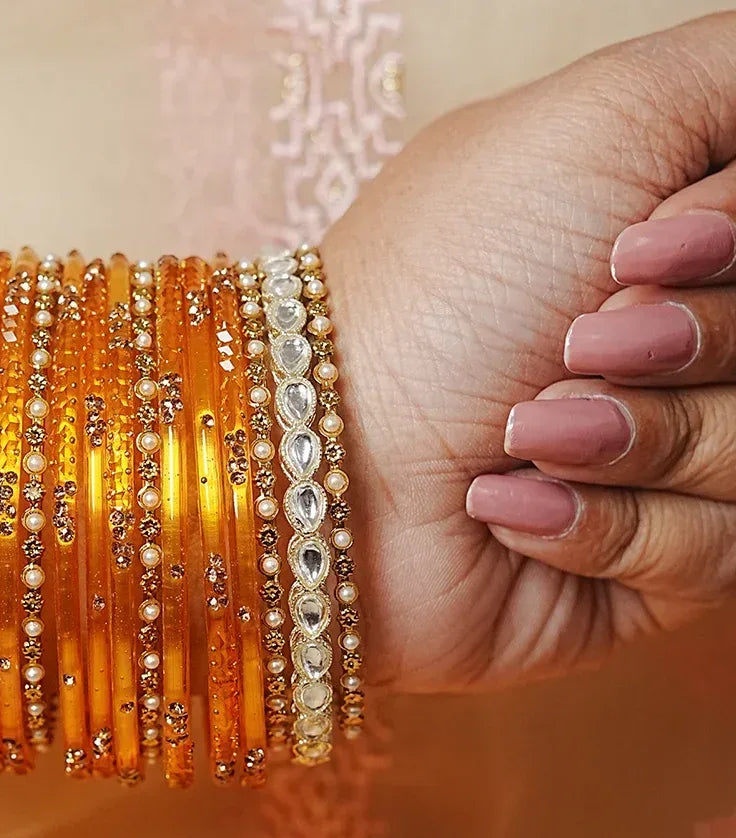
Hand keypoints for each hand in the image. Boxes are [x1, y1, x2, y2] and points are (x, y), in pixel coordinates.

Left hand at [325, 13, 735, 693]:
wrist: (331, 456)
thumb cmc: (438, 289)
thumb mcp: (596, 122)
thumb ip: (732, 75)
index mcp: (677, 252)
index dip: (728, 246)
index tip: (637, 252)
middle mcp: (678, 356)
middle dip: (691, 344)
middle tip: (572, 344)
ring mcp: (665, 468)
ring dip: (637, 442)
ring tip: (521, 432)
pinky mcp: (645, 572)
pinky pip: (714, 556)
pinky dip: (605, 528)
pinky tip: (508, 507)